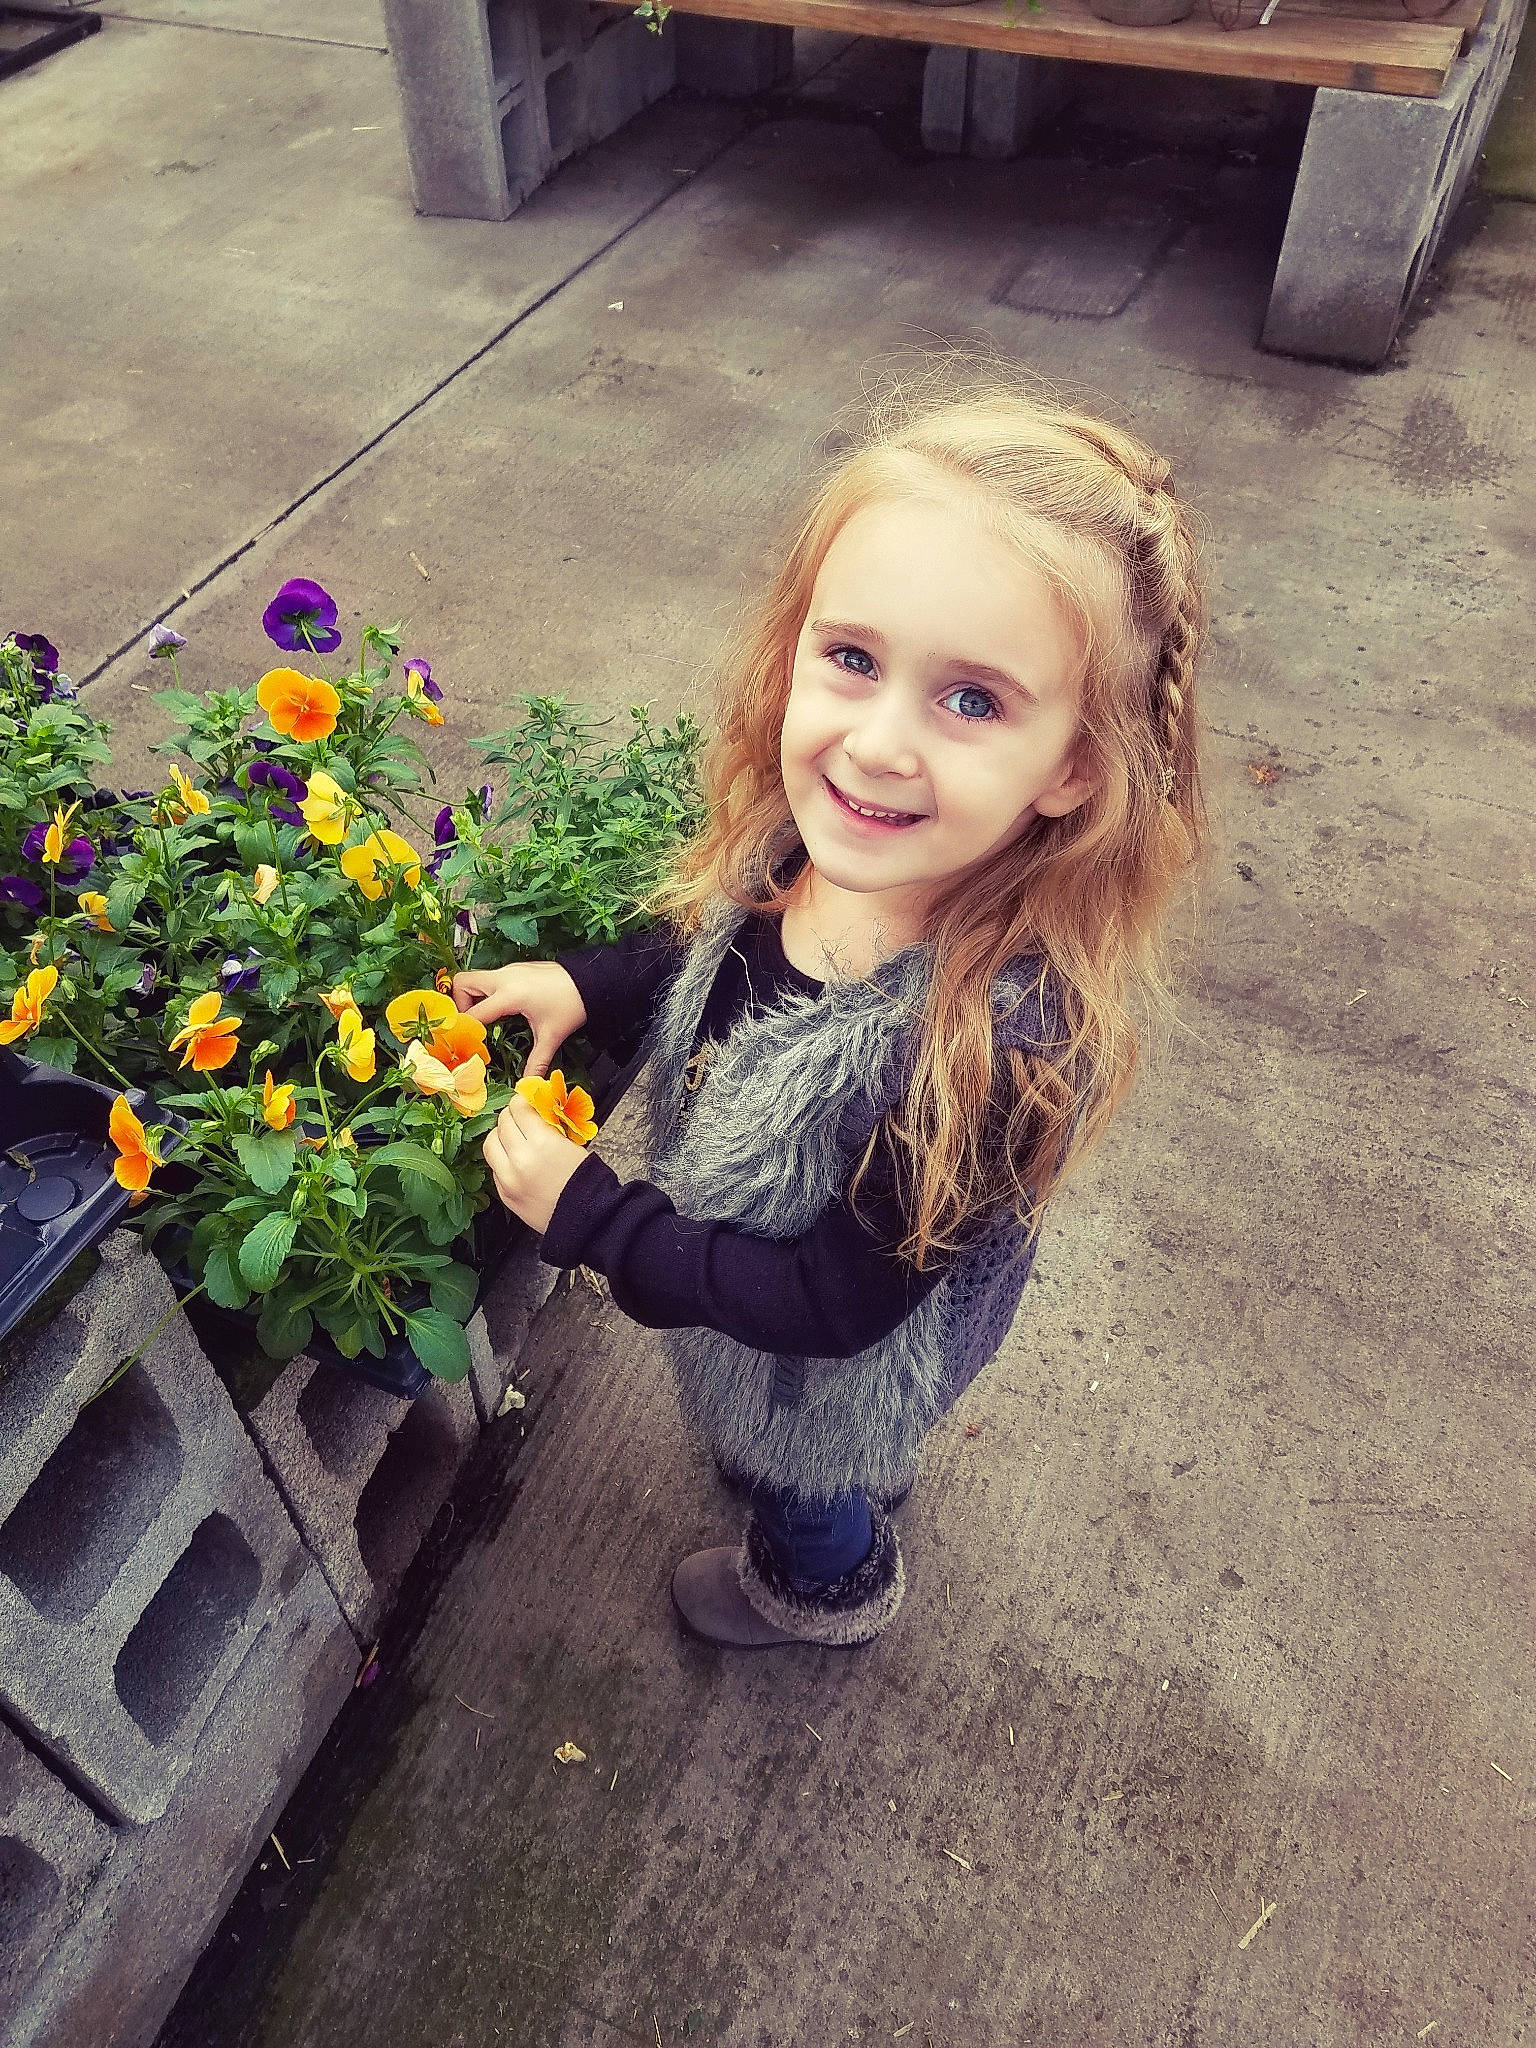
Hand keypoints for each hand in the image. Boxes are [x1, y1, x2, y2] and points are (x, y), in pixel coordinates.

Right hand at [451, 961, 585, 1078]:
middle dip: (459, 1004)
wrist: (593, 981)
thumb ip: (537, 1062)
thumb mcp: (552, 1036)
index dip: (465, 1030)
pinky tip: (501, 1010)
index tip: (464, 1043)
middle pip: (461, 983)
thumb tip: (527, 1085)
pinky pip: (490, 978)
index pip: (473, 1013)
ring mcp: (509, 970)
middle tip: (472, 1025)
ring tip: (484, 1019)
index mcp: (510, 995)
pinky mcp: (516, 969)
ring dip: (471, 997)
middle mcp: (504, 978)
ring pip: (474, 978)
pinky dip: (486, 993)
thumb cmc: (572, 1005)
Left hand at [483, 1093, 591, 1232]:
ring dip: (500, 1135)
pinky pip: (494, 1167)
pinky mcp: (504, 1194)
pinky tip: (516, 1161)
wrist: (587, 1220)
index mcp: (542, 1143)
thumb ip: (549, 1128)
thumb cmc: (587, 1182)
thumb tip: (534, 1112)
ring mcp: (509, 1179)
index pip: (519, 1108)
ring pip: (490, 1143)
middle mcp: (520, 1159)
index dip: (523, 1100)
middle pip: (502, 1123)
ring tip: (513, 1137)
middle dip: (512, 1116)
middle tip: (522, 1117)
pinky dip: (502, 1159)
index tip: (527, 1100)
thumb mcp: (573, 1145)